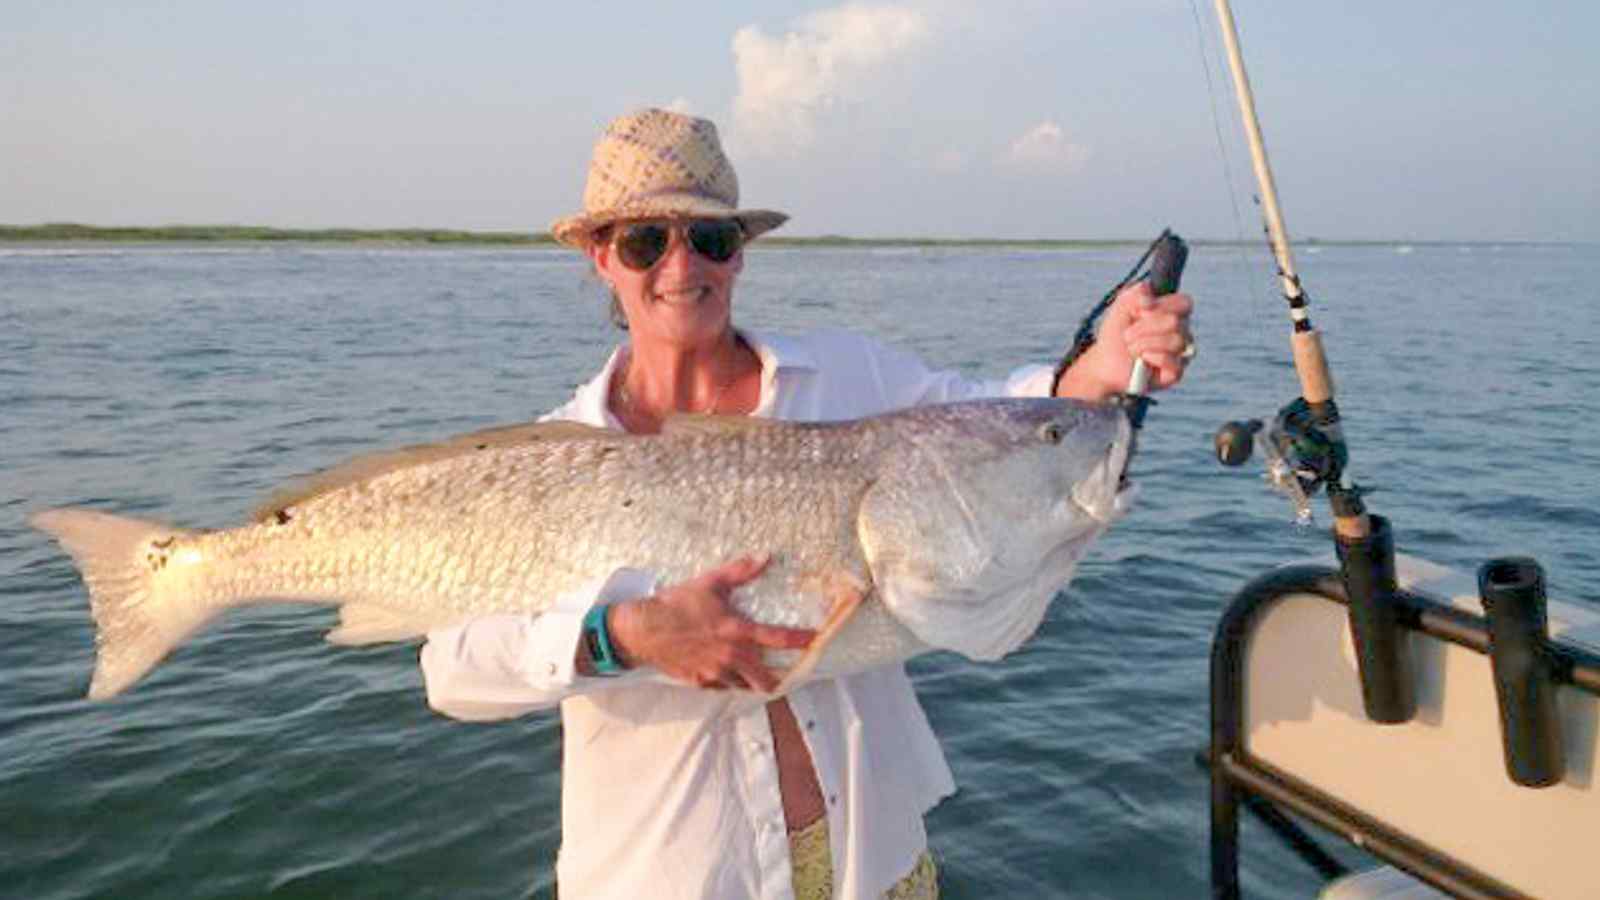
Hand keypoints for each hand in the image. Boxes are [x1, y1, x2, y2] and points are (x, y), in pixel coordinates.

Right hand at [607, 555, 815, 691]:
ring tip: (752, 674)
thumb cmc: (677, 604)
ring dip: (749, 680)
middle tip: (780, 673)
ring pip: (743, 685)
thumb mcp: (710, 582)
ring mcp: (715, 672)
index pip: (777, 639)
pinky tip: (723, 671)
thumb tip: (765, 557)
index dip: (800, 640)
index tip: (814, 640)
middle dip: (775, 678)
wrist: (643, 630)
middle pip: (765, 679)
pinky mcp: (700, 682)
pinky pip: (721, 686)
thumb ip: (740, 571)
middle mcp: (730, 656)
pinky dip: (726, 681)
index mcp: (736, 631)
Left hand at [1056, 282, 1194, 401]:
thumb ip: (1136, 292)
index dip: (1161, 305)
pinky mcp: (1176, 373)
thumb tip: (1149, 294)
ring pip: (1175, 340)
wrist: (1104, 363)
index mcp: (1172, 313)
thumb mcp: (1121, 307)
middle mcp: (1181, 332)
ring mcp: (1181, 353)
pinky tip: (1143, 361)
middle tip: (1127, 335)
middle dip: (1144, 327)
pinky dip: (1152, 358)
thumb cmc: (1116, 334)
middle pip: (1175, 321)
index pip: (1184, 302)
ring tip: (1131, 348)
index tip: (1138, 311)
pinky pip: (1174, 361)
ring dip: (1144, 343)